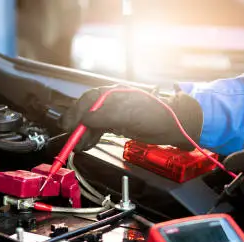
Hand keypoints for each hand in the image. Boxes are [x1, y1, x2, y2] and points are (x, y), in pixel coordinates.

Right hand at [60, 85, 203, 151]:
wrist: (176, 125)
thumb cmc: (156, 116)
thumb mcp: (128, 115)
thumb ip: (104, 116)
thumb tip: (84, 118)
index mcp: (113, 93)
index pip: (88, 101)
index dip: (76, 114)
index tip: (68, 127)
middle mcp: (112, 101)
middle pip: (88, 111)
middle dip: (78, 126)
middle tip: (72, 140)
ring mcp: (116, 113)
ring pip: (93, 122)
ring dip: (84, 134)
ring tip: (79, 146)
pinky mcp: (120, 124)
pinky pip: (101, 129)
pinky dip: (93, 136)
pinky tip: (88, 144)